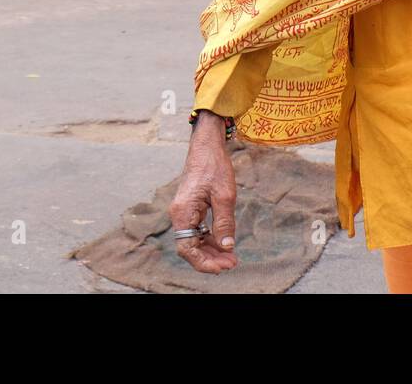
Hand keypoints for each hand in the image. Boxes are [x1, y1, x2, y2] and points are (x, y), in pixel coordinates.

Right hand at [169, 110, 238, 273]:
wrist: (207, 145)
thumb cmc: (215, 166)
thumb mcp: (224, 196)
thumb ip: (224, 223)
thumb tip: (227, 247)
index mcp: (183, 213)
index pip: (187, 249)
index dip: (204, 262)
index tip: (224, 266)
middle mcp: (179, 214)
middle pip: (190, 247)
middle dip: (210, 258)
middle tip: (232, 263)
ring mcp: (184, 211)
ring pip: (194, 240)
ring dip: (211, 250)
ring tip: (231, 257)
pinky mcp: (191, 207)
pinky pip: (197, 230)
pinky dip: (210, 238)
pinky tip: (224, 243)